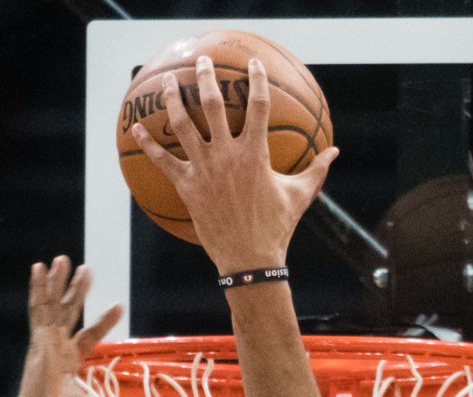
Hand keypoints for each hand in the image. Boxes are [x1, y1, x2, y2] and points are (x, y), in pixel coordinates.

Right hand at [5, 256, 138, 396]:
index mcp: (67, 363)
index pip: (89, 336)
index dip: (103, 322)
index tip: (118, 305)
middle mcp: (55, 349)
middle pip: (68, 313)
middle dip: (76, 291)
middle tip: (86, 268)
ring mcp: (46, 343)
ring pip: (54, 305)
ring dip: (58, 282)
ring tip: (63, 259)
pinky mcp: (38, 341)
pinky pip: (38, 309)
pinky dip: (38, 288)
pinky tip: (38, 268)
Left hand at [132, 57, 337, 274]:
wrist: (250, 259)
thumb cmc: (277, 227)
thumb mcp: (301, 195)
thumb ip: (317, 170)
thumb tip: (336, 152)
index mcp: (255, 152)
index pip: (259, 105)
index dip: (257, 80)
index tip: (254, 64)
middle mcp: (227, 154)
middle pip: (212, 104)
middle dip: (206, 77)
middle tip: (202, 61)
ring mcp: (204, 169)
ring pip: (182, 125)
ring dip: (173, 99)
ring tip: (168, 80)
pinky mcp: (187, 186)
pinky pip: (162, 161)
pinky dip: (148, 144)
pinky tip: (136, 128)